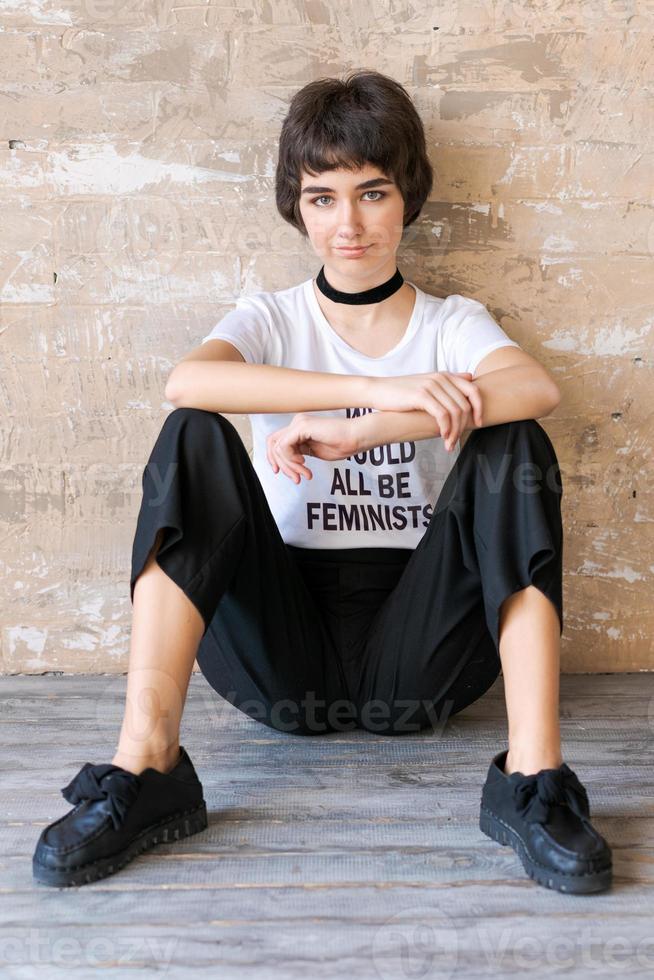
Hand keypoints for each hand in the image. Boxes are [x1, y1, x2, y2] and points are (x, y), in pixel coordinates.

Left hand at [266, 414, 358, 483]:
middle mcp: (297, 423)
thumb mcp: (315, 452)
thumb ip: (300, 454)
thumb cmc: (342, 444)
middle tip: (296, 479)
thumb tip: (288, 463)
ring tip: (305, 474)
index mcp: (299, 429)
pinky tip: (304, 463)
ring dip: (290, 466)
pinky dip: (291, 459)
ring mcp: (298, 423)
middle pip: (273, 445)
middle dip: (282, 466)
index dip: (276, 460)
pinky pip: (284, 446)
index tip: (285, 474)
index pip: (277, 443)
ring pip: (278, 448)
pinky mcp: (302, 426)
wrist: (357, 437)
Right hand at [367, 372, 482, 451]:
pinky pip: (443, 415)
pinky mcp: (422, 395)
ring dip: (454, 432)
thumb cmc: (401, 392)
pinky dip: (446, 429)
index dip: (480, 408)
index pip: (474, 390)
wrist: (378, 390)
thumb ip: (448, 382)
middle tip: (456, 441)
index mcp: (445, 375)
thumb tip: (470, 378)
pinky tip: (442, 437)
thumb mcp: (427, 383)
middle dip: (464, 427)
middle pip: (465, 405)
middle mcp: (440, 378)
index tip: (478, 423)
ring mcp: (431, 386)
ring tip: (448, 444)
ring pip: (455, 412)